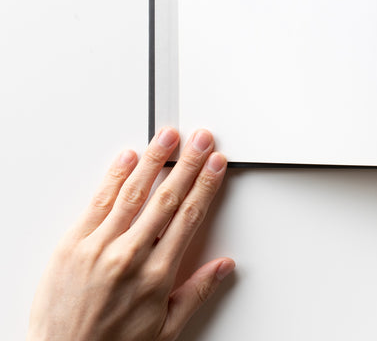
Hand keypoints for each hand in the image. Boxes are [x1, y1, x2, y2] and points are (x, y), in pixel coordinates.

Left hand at [28, 128, 233, 340]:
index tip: (216, 164)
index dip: (206, 185)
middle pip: (166, 198)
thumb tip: (224, 266)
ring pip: (132, 193)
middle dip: (187, 163)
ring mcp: (97, 248)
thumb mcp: (166, 330)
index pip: (189, 216)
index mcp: (157, 275)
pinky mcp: (70, 246)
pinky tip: (127, 159)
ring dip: (153, 160)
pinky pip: (96, 203)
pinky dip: (113, 178)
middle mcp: (129, 257)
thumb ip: (197, 292)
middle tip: (200, 140)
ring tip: (167, 137)